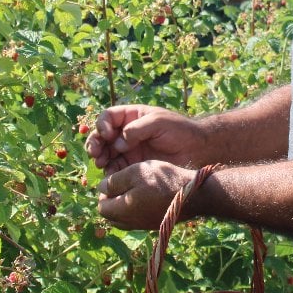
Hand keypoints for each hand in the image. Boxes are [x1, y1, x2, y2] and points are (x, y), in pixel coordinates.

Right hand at [85, 105, 205, 173]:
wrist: (197, 150)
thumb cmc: (180, 131)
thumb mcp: (158, 122)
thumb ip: (136, 129)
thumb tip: (118, 142)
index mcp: (132, 117)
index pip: (108, 117)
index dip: (102, 125)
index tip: (107, 134)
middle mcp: (127, 133)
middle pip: (101, 136)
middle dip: (95, 143)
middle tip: (95, 153)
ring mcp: (129, 150)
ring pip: (106, 153)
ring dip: (100, 157)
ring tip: (101, 162)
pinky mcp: (133, 167)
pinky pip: (116, 169)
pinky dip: (110, 172)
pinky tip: (110, 175)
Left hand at [97, 160, 195, 229]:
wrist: (192, 194)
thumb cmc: (162, 180)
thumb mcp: (135, 173)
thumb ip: (114, 181)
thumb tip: (100, 188)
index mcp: (122, 211)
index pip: (102, 207)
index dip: (103, 193)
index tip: (114, 180)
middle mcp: (131, 223)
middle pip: (111, 216)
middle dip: (111, 201)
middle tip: (122, 185)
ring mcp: (143, 226)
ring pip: (124, 219)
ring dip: (123, 205)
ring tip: (134, 189)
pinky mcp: (154, 224)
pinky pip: (137, 220)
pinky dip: (135, 209)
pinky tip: (146, 195)